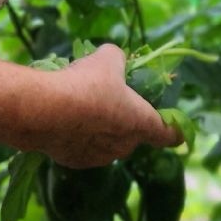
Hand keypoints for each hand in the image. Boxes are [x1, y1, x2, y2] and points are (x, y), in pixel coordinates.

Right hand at [39, 44, 181, 167]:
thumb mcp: (107, 59)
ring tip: (79, 105)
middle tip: (108, 98)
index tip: (175, 130)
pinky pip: (81, 146)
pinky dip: (75, 135)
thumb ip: (116, 60)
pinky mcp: (73, 161)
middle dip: (123, 119)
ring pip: (105, 142)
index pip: (166, 133)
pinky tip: (62, 117)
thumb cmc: (87, 84)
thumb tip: (113, 60)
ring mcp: (98, 156)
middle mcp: (124, 145)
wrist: (46, 111)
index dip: (172, 130)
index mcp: (140, 121)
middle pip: (131, 134)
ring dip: (98, 128)